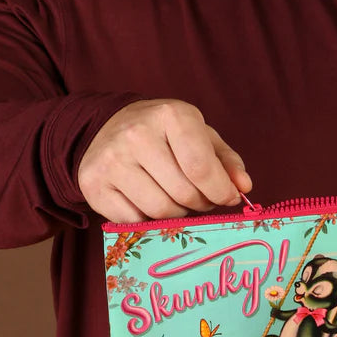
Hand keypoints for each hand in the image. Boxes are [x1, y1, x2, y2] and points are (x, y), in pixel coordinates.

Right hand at [78, 99, 251, 222]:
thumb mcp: (200, 136)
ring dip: (177, 214)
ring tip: (177, 199)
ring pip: (160, 211)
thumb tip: (244, 187)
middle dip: (201, 203)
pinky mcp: (93, 185)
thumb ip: (227, 161)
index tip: (228, 198)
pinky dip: (148, 220)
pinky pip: (133, 222)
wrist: (107, 128)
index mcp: (171, 114)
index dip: (220, 191)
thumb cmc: (165, 134)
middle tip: (202, 199)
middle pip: (183, 193)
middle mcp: (136, 134)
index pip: (201, 166)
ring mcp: (111, 160)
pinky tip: (149, 201)